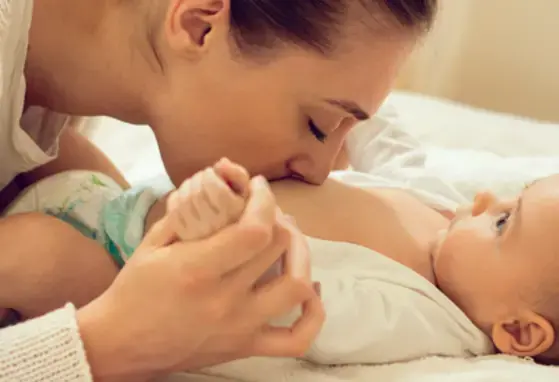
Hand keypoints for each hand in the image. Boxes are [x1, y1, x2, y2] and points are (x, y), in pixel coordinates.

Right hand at [77, 176, 323, 379]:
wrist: (121, 346)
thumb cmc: (133, 290)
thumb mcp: (152, 243)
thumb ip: (188, 211)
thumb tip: (220, 181)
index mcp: (197, 269)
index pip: (254, 229)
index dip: (264, 201)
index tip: (258, 187)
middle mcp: (224, 299)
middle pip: (278, 247)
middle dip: (278, 217)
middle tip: (266, 210)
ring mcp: (240, 327)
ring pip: (297, 287)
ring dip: (302, 255)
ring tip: (290, 240)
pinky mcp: (246, 347)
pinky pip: (297, 338)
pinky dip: (313, 313)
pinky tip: (309, 289)